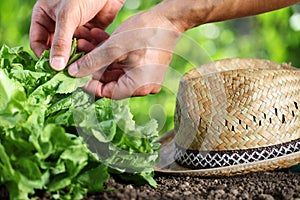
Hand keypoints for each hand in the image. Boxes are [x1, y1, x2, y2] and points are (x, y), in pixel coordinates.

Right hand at [30, 0, 123, 69]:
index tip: (53, 69)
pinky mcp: (91, 32)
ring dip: (81, 52)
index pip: (38, 42)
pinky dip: (93, 47)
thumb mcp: (68, 16)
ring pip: (75, 49)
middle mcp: (59, 25)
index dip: (44, 56)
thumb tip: (55, 66)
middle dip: (66, 57)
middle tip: (73, 67)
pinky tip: (97, 43)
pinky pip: (89, 46)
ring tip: (87, 49)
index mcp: (44, 17)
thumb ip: (61, 41)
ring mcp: (75, 29)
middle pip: (58, 49)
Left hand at [68, 10, 182, 98]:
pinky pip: (124, 65)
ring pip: (115, 71)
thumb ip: (93, 62)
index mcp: (138, 87)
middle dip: (93, 66)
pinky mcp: (145, 68)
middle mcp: (143, 86)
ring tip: (86, 42)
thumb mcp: (114, 48)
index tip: (75, 73)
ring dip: (100, 58)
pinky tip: (99, 40)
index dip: (89, 84)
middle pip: (111, 82)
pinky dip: (112, 55)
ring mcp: (145, 77)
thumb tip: (73, 73)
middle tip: (79, 53)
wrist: (168, 20)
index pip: (107, 92)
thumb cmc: (145, 32)